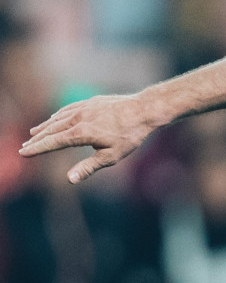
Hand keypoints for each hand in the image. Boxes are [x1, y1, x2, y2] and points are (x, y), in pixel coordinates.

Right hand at [19, 94, 157, 182]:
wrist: (144, 109)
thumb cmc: (130, 135)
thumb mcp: (111, 156)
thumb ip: (88, 167)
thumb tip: (69, 180)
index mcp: (82, 133)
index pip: (53, 142)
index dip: (37, 148)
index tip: (23, 153)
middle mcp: (79, 118)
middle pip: (52, 130)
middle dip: (37, 139)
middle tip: (24, 147)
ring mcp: (84, 108)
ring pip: (59, 118)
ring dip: (45, 126)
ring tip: (33, 133)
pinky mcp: (91, 102)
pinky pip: (69, 109)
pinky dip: (58, 115)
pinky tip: (54, 118)